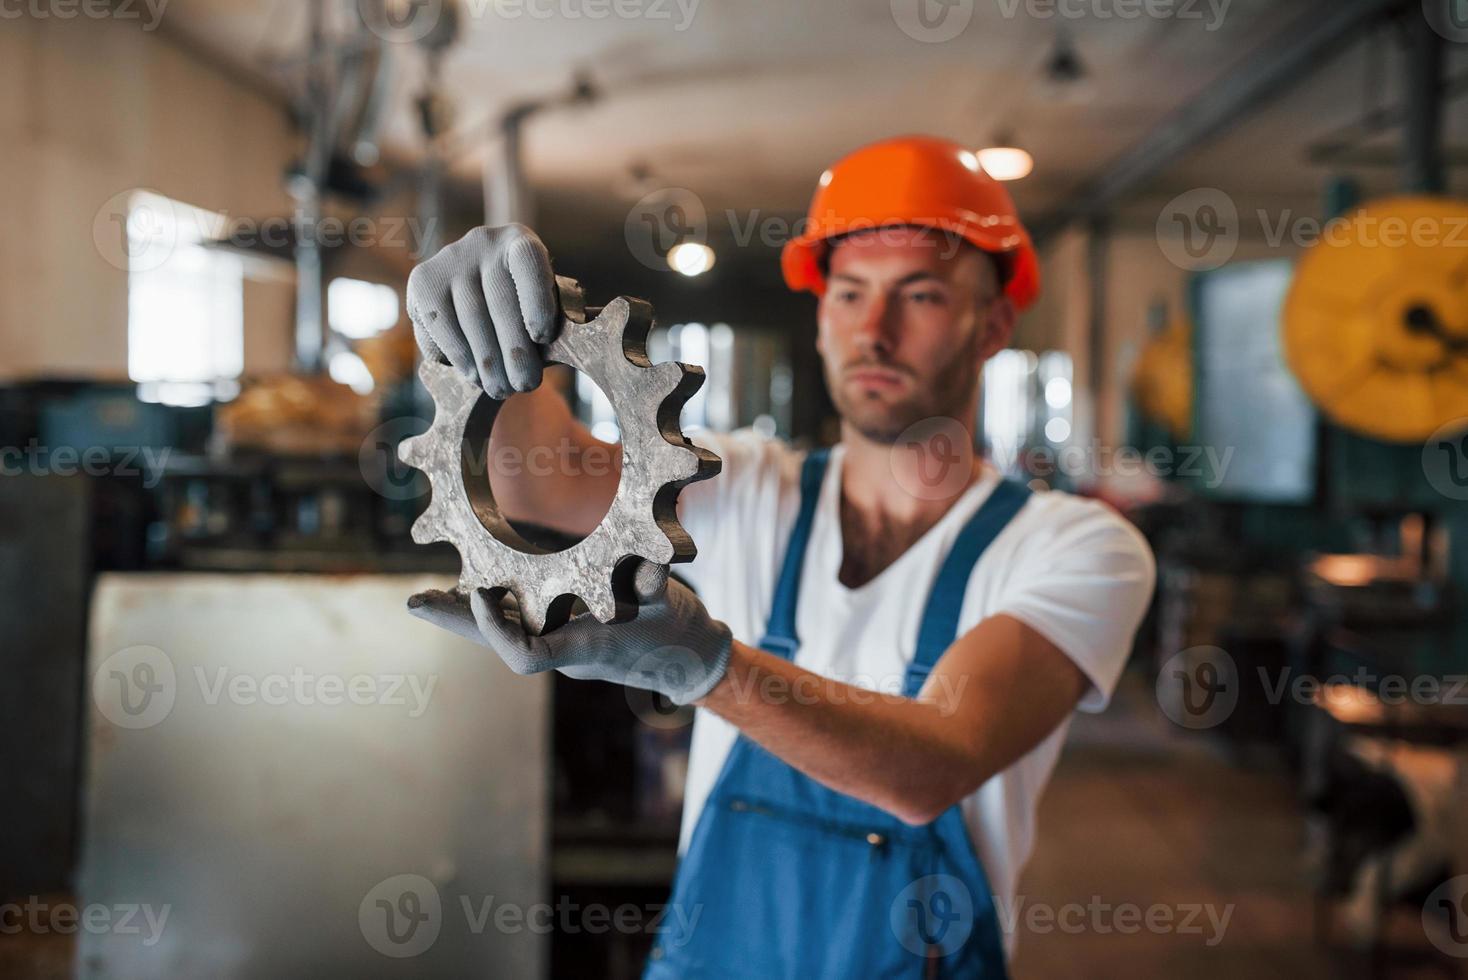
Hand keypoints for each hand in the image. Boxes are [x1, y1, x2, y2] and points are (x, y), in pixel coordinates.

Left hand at [406, 562, 733, 704]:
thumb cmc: (679, 632)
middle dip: (456, 620)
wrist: (690, 658)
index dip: (496, 629)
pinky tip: (474, 584)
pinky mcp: (566, 632)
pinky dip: (494, 605)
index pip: (525, 655)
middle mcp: (565, 651)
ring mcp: (563, 644)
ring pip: (503, 631)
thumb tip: (644, 577)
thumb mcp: (670, 605)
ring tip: (428, 595)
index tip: (481, 591)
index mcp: (583, 649)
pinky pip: (518, 620)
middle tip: (416, 602)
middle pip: (497, 642)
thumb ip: (654, 591)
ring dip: (466, 613)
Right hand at [407, 223, 558, 398]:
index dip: (536, 300)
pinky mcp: (422, 282)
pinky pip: (437, 325)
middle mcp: (482, 242)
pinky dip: (456, 354)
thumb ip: (549, 323)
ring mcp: (449, 260)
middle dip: (513, 350)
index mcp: (520, 241)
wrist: (480, 292)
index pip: (529, 262)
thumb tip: (545, 351)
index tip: (543, 337)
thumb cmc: (523, 308)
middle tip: (525, 384)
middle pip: (498, 300)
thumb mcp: (544, 307)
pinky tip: (472, 374)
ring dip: (485, 361)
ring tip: (501, 389)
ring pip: (467, 317)